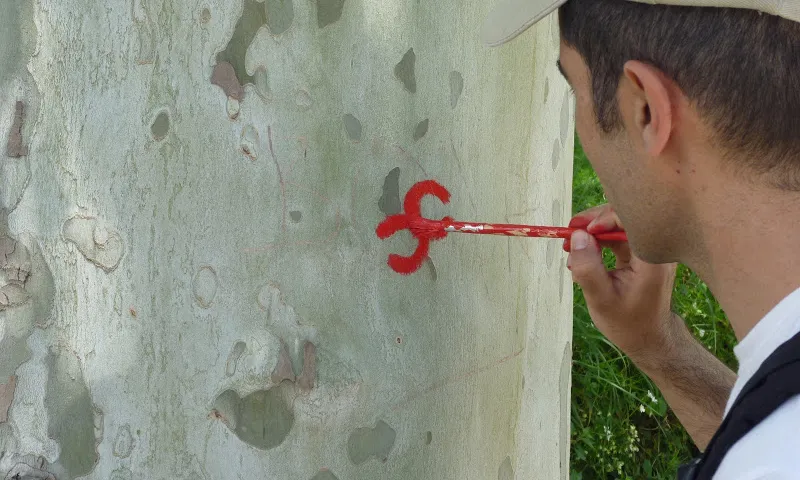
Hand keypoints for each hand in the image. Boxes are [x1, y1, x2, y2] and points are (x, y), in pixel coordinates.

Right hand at [566, 205, 680, 361]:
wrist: (648, 339)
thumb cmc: (628, 323)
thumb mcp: (601, 299)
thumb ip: (588, 268)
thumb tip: (577, 236)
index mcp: (651, 257)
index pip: (632, 219)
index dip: (605, 218)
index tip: (582, 231)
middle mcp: (654, 248)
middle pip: (624, 219)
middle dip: (593, 224)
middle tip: (568, 234)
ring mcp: (648, 251)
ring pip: (617, 227)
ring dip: (592, 234)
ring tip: (570, 248)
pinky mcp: (640, 255)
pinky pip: (617, 239)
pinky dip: (597, 244)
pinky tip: (582, 257)